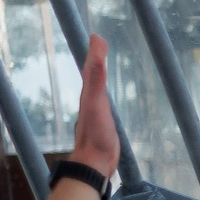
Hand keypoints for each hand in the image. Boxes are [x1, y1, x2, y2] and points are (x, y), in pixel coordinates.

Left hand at [71, 35, 119, 180]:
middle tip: (101, 45)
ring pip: (98, 89)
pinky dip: (108, 95)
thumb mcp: (97, 102)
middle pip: (92, 75)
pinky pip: (106, 102)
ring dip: (101, 76)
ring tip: (104, 66)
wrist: (94, 163)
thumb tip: (96, 50)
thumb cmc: (96, 134)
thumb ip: (97, 77)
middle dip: (96, 60)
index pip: (91, 67)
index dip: (94, 52)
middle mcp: (91, 100)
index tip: (98, 37)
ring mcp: (97, 113)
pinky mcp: (104, 124)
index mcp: (89, 94)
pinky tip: (110, 99)